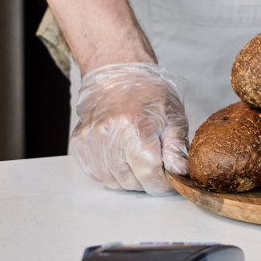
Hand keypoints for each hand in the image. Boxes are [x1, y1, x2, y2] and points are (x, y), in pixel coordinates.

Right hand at [70, 62, 188, 193]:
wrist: (119, 77)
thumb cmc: (150, 95)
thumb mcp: (173, 117)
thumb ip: (176, 148)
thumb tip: (180, 173)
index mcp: (136, 130)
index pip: (150, 174)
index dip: (163, 183)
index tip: (169, 180)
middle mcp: (109, 138)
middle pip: (132, 182)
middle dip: (148, 180)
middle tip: (156, 164)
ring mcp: (91, 143)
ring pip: (115, 182)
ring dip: (130, 178)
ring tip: (138, 157)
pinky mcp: (79, 146)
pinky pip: (98, 175)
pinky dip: (113, 173)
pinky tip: (122, 157)